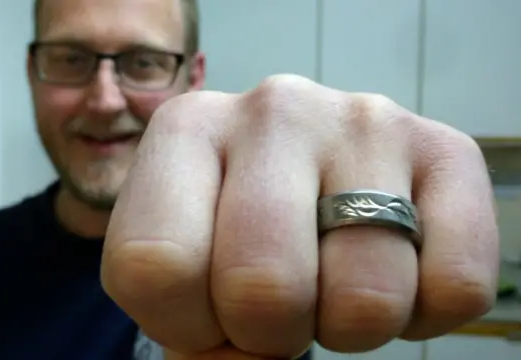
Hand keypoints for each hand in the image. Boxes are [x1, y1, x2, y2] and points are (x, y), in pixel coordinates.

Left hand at [101, 75, 498, 358]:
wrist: (310, 180)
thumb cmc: (232, 232)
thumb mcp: (183, 270)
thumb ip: (189, 326)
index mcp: (186, 131)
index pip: (158, 266)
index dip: (186, 323)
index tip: (209, 308)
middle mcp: (273, 109)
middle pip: (263, 283)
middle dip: (270, 329)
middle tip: (277, 302)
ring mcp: (364, 123)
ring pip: (366, 295)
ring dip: (347, 323)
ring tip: (332, 280)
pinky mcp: (447, 150)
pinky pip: (455, 286)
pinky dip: (422, 313)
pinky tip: (391, 272)